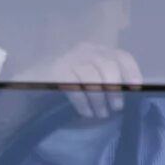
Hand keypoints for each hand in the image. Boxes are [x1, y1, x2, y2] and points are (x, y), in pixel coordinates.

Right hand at [3, 39, 142, 119]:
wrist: (28, 83)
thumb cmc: (62, 81)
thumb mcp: (87, 74)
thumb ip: (103, 77)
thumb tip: (126, 93)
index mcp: (95, 49)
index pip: (121, 56)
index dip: (131, 72)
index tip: (136, 89)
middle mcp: (83, 50)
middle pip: (108, 67)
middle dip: (114, 90)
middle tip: (115, 108)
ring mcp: (68, 59)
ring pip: (93, 79)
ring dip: (99, 100)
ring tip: (100, 114)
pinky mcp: (56, 71)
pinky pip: (75, 88)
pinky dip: (83, 103)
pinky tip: (86, 113)